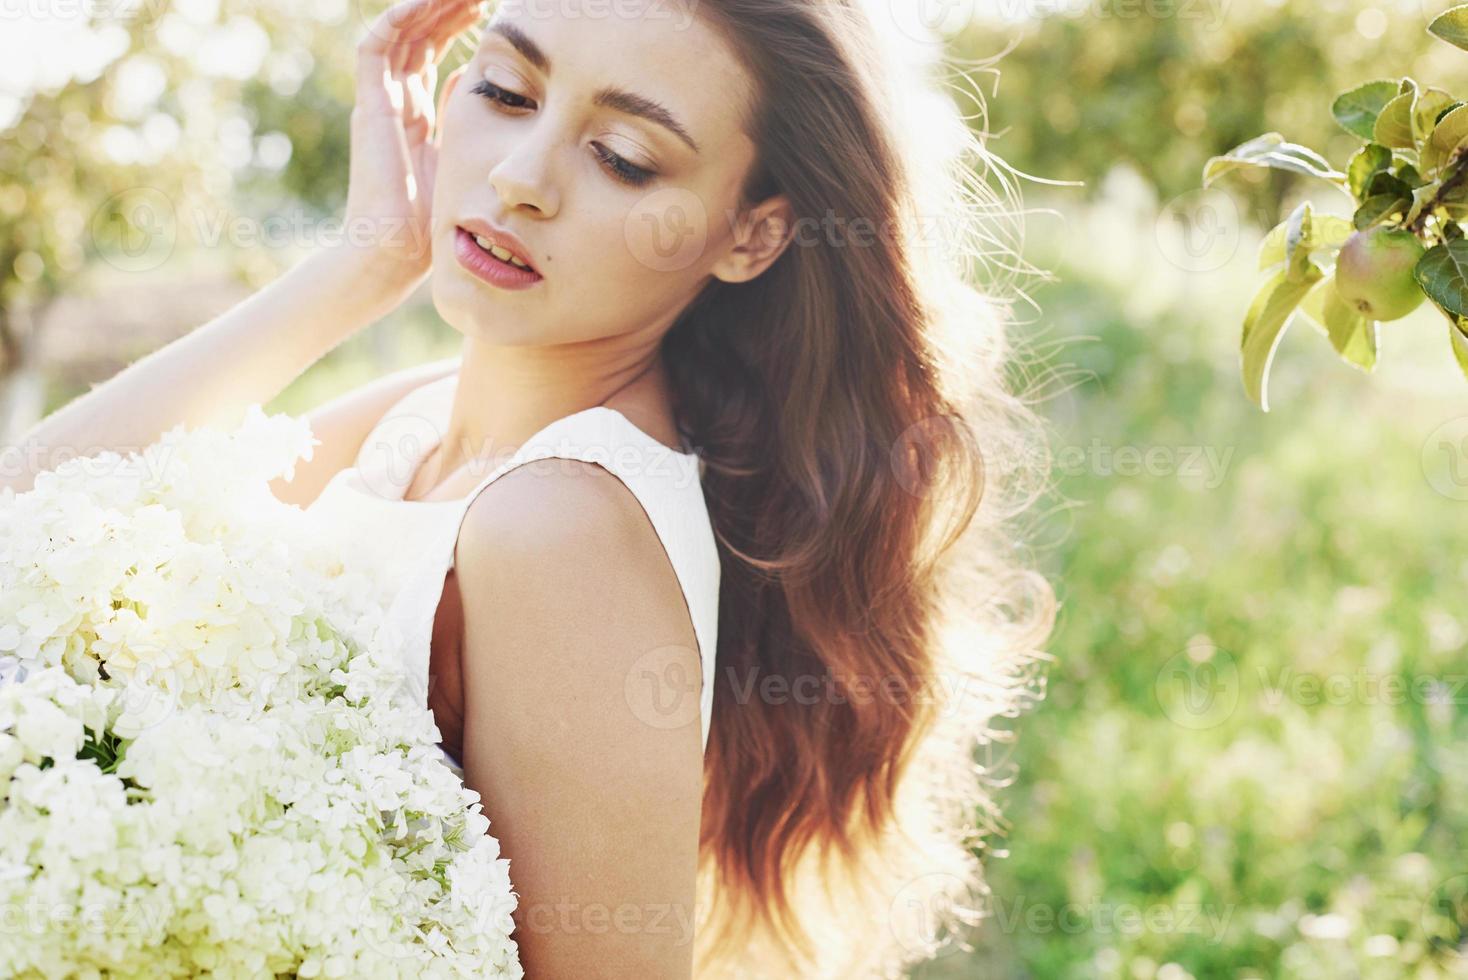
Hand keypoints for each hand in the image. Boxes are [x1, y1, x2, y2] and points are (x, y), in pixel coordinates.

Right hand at [344, 0, 480, 288]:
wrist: (395, 252)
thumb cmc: (431, 221)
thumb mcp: (461, 160)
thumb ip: (465, 121)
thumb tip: (485, 83)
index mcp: (416, 114)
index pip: (433, 54)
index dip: (456, 27)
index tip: (488, 9)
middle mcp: (395, 102)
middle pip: (417, 37)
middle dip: (445, 9)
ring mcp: (379, 102)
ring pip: (399, 35)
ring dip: (427, 7)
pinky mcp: (369, 106)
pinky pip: (376, 48)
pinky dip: (396, 21)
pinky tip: (423, 3)